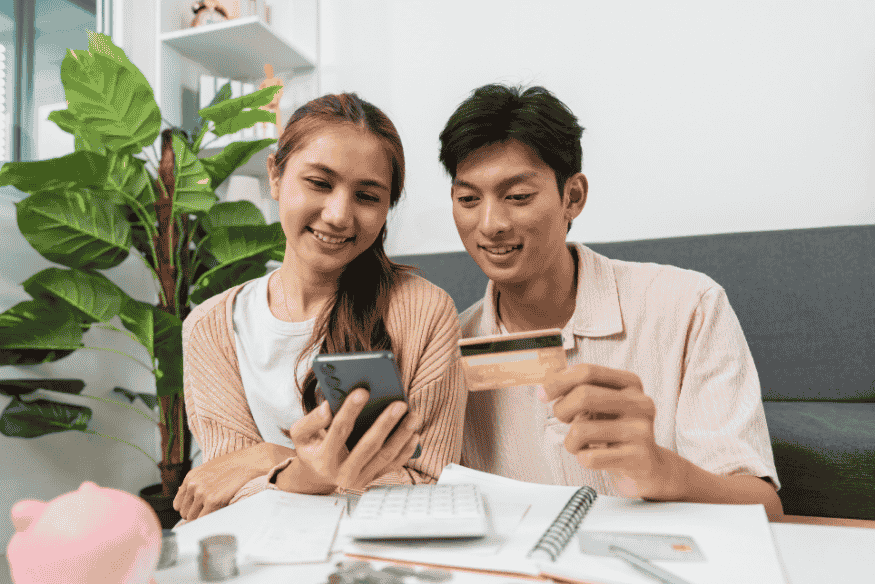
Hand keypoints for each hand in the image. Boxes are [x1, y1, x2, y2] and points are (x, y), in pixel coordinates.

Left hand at [173, 441, 294, 520]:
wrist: (251, 461)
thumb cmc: (234, 466)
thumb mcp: (209, 470)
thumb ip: (197, 484)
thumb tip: (191, 501)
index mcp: (191, 477)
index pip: (178, 504)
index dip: (189, 509)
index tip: (198, 511)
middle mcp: (193, 485)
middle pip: (185, 513)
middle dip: (196, 515)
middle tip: (210, 512)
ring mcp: (202, 493)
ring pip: (193, 518)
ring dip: (203, 518)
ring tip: (217, 511)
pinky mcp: (213, 500)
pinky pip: (204, 519)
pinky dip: (210, 520)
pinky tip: (220, 513)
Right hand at [277, 388, 420, 493]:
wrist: (317, 476)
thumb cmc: (312, 448)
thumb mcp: (301, 435)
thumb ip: (311, 420)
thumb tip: (328, 407)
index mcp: (323, 458)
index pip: (338, 431)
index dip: (350, 410)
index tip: (363, 391)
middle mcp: (342, 473)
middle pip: (367, 446)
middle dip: (385, 423)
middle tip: (399, 404)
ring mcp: (359, 479)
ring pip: (384, 456)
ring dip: (401, 435)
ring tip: (412, 415)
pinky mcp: (372, 480)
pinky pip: (392, 465)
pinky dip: (405, 450)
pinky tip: (414, 434)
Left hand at [541, 363, 684, 499]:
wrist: (647, 467)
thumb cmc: (617, 431)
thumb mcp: (602, 404)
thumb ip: (578, 389)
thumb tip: (546, 383)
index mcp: (630, 384)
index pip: (588, 372)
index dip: (559, 381)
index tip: (543, 394)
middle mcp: (640, 403)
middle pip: (584, 396)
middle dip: (561, 409)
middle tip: (563, 420)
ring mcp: (641, 431)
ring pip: (582, 430)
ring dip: (570, 441)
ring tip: (579, 444)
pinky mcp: (638, 458)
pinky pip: (590, 457)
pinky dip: (582, 458)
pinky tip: (593, 457)